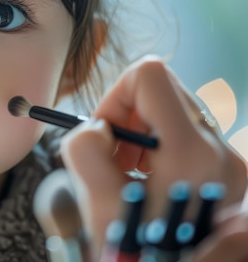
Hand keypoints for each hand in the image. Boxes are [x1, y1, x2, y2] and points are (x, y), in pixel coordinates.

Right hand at [59, 56, 247, 258]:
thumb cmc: (134, 253)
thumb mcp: (99, 207)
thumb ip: (86, 150)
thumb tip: (98, 127)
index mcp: (191, 154)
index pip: (150, 76)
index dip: (114, 97)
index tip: (103, 135)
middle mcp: (222, 153)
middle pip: (166, 89)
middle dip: (129, 115)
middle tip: (116, 156)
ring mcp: (233, 165)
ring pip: (178, 110)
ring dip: (145, 131)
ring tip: (132, 171)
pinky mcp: (233, 175)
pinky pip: (190, 134)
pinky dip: (163, 145)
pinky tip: (152, 179)